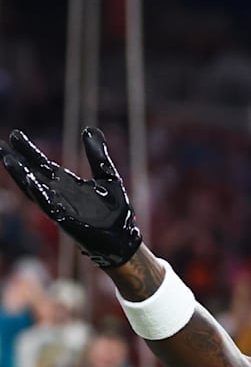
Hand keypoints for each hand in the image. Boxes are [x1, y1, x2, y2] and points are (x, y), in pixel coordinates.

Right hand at [1, 128, 140, 267]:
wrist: (123, 237)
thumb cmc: (113, 210)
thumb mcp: (106, 175)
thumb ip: (96, 154)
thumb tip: (89, 129)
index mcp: (66, 183)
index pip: (42, 164)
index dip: (28, 150)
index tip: (15, 135)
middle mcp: (58, 194)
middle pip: (32, 175)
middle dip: (16, 161)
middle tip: (0, 145)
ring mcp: (60, 207)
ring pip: (34, 190)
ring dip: (21, 176)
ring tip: (8, 160)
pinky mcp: (66, 220)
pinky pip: (49, 206)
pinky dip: (40, 195)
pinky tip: (31, 182)